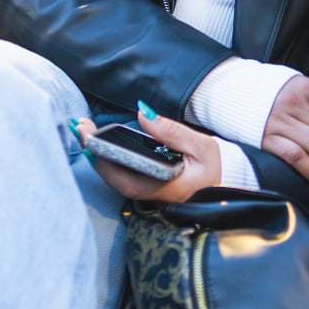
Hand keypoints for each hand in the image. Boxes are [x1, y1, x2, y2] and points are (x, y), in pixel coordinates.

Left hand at [77, 111, 222, 201]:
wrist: (229, 184)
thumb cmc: (218, 167)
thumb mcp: (201, 146)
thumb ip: (171, 131)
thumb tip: (144, 113)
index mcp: (167, 187)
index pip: (127, 177)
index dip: (104, 160)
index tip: (89, 138)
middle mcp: (153, 195)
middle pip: (114, 177)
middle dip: (94, 151)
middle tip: (79, 125)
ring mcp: (149, 193)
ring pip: (115, 177)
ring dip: (98, 153)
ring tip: (84, 128)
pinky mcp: (149, 187)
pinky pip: (122, 174)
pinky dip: (107, 157)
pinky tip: (98, 141)